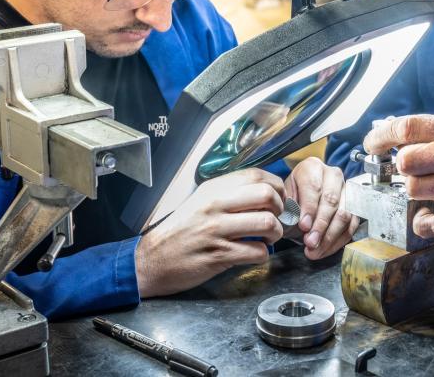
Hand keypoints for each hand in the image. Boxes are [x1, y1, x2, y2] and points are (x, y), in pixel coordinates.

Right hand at [135, 168, 285, 297]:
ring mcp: (217, 230)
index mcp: (213, 189)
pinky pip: (257, 252)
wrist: (153, 259)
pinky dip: (263, 254)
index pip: (256, 174)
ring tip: (268, 238)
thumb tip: (265, 189)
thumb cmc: (182, 230)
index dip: (276, 186)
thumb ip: (229, 192)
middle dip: (281, 208)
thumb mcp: (201, 201)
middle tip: (276, 218)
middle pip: (266, 195)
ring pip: (267, 224)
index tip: (278, 198)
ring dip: (276, 233)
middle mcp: (215, 205)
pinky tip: (255, 253)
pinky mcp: (218, 255)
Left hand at [285, 157, 359, 259]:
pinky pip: (351, 225)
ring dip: (330, 236)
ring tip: (315, 249)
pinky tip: (325, 249)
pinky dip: (338, 241)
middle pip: (332, 201)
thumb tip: (300, 222)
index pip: (314, 187)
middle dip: (320, 225)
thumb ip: (290, 207)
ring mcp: (346, 190)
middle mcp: (332, 175)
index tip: (303, 226)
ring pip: (344, 214)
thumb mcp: (285, 197)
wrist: (302, 198)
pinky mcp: (354, 206)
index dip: (309, 208)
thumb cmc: (293, 197)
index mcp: (312, 167)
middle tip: (310, 242)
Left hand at [364, 114, 433, 237]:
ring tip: (420, 186)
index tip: (373, 143)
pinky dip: (423, 223)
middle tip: (404, 167)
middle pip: (407, 160)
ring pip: (415, 188)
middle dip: (399, 164)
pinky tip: (425, 215)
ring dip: (410, 189)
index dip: (382, 136)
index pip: (408, 128)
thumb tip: (398, 132)